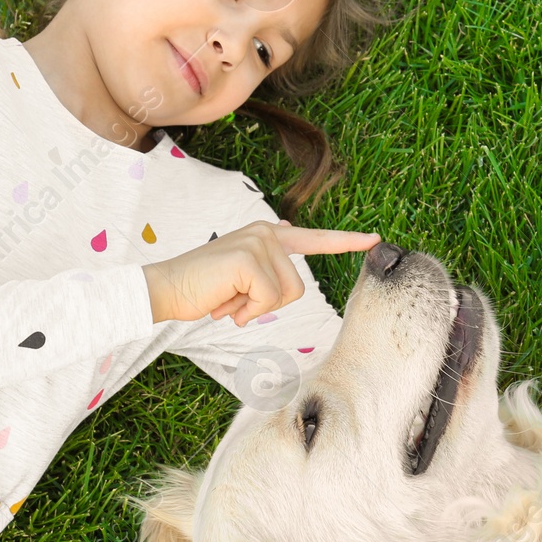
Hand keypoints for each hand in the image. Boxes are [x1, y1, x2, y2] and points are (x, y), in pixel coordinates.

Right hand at [142, 220, 380, 325]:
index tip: (375, 240)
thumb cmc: (204, 289)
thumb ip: (267, 260)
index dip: (346, 242)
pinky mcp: (249, 258)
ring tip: (228, 299)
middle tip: (235, 299)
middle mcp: (267, 232)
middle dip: (268, 305)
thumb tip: (285, 230)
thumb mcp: (240, 273)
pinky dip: (247, 311)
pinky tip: (225, 302)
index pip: (315, 239)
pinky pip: (268, 299)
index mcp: (268, 234)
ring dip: (256, 308)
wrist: (166, 290)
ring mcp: (259, 242)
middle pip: (299, 287)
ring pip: (286, 295)